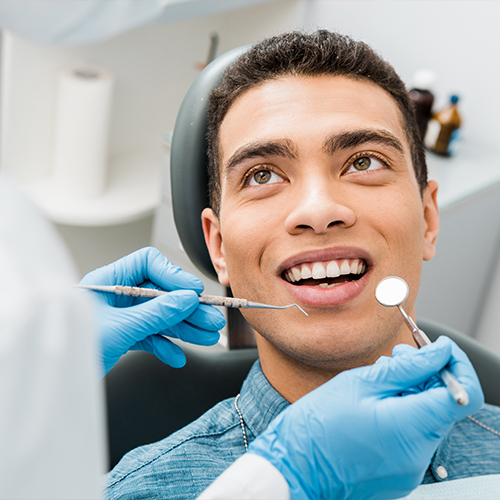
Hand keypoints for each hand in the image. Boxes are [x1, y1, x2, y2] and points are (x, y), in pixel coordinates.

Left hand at [79, 247, 225, 375]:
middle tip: (210, 319)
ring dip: (184, 327)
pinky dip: (165, 346)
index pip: (148, 264)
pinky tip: (177, 356)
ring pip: (160, 316)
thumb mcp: (120, 328)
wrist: (54, 381)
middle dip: (187, 308)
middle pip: (161, 293)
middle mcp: (116, 296)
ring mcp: (121, 316)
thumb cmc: (71, 350)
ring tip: (206, 336)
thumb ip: (156, 313)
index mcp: (108, 281)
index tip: (193, 292)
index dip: (173, 275)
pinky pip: (151, 337)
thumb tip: (186, 299)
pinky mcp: (123, 337)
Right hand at [248, 337, 483, 499]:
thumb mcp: (359, 383)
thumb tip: (439, 353)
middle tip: (397, 357)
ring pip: (428, 418)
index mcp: (410, 428)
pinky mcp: (399, 473)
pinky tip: (375, 402)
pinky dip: (403, 412)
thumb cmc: (317, 426)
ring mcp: (410, 468)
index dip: (456, 364)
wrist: (293, 469)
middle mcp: (418, 454)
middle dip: (427, 374)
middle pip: (444, 404)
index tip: (437, 349)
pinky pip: (413, 435)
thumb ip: (406, 368)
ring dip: (412, 392)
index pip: (463, 394)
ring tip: (378, 379)